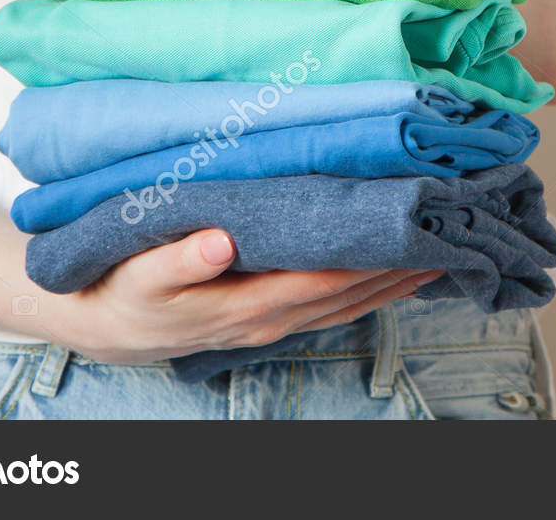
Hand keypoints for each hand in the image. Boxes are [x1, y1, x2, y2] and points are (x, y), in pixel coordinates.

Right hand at [40, 229, 441, 364]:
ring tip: (439, 252)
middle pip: (351, 294)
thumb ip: (179, 259)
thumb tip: (221, 243)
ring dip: (394, 282)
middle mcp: (270, 319)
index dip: (371, 258)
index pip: (326, 280)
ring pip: (349, 304)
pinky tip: (395, 275)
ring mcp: (273, 323)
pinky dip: (371, 291)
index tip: (410, 229)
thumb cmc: (124, 291)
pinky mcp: (271, 317)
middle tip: (447, 232)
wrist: (107, 327)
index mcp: (246, 304)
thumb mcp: (139, 273)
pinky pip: (334, 308)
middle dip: (400, 267)